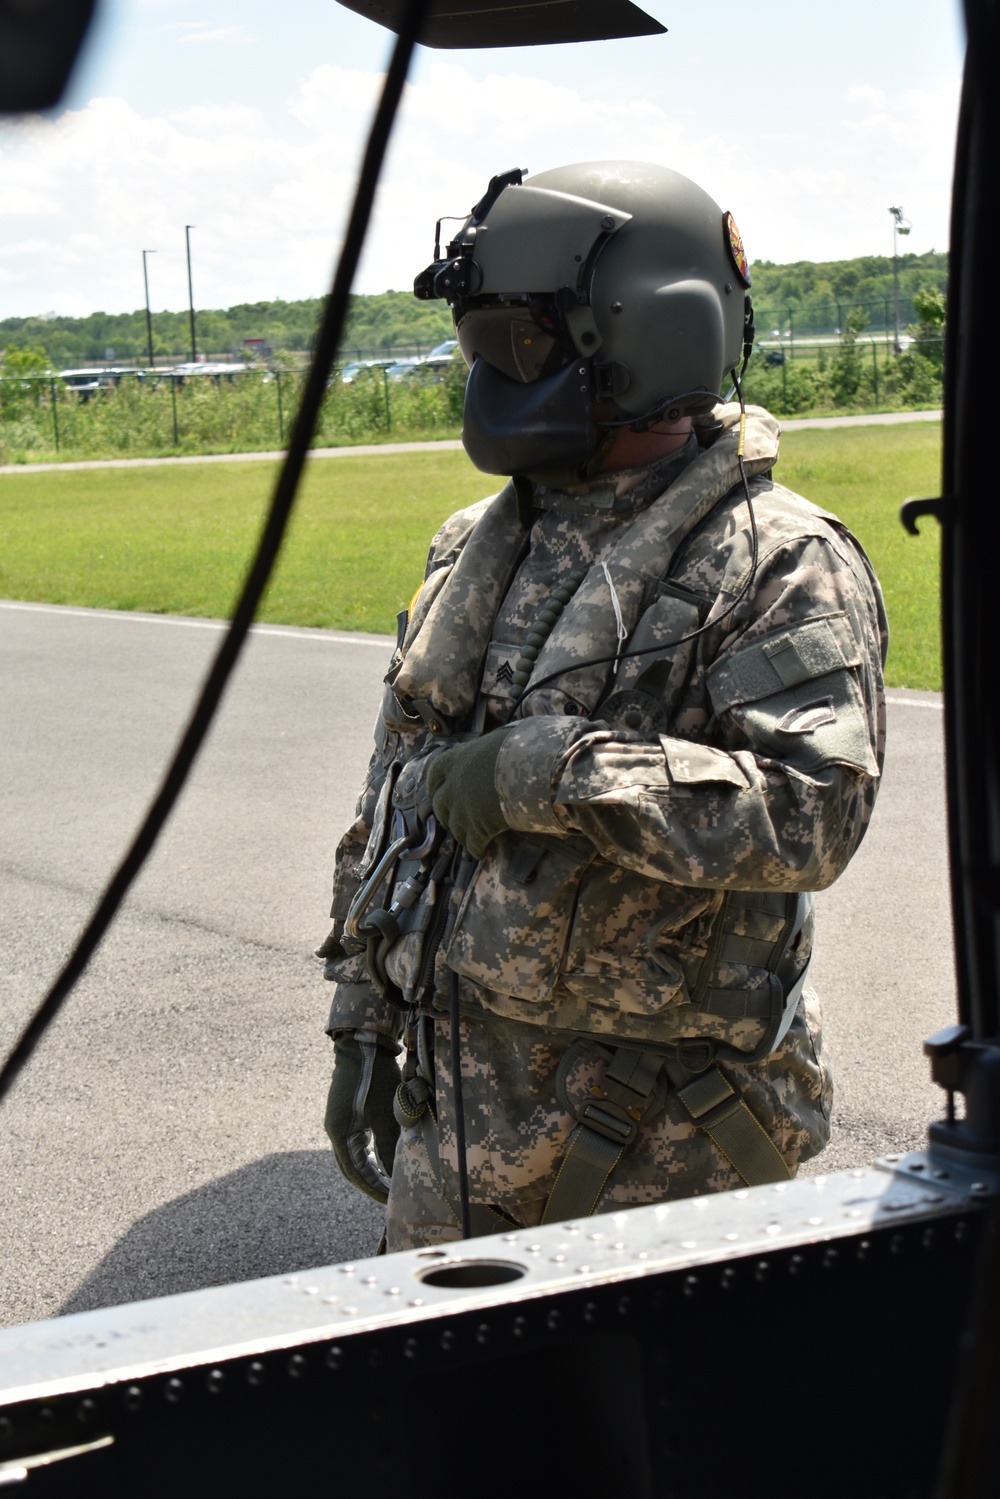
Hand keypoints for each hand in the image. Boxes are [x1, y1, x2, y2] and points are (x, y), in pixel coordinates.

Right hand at [324, 1030, 400, 1202]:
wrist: (363, 1042)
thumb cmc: (375, 1077)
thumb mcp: (385, 1113)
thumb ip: (388, 1146)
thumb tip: (394, 1176)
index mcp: (340, 1133)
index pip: (356, 1172)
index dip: (373, 1188)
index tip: (389, 1200)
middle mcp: (335, 1129)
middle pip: (350, 1167)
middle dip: (369, 1183)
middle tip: (389, 1196)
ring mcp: (339, 1120)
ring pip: (352, 1155)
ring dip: (368, 1170)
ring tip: (387, 1181)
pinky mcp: (347, 1111)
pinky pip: (355, 1142)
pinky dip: (368, 1154)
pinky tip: (381, 1156)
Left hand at [425, 727, 513, 858]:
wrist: (531, 770)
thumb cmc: (520, 747)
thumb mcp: (498, 739)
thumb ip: (487, 749)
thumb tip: (498, 745)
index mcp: (456, 761)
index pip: (434, 775)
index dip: (435, 785)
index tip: (436, 790)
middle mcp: (454, 786)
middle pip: (440, 805)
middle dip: (446, 813)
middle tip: (454, 817)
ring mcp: (463, 809)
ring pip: (454, 828)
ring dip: (461, 833)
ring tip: (470, 837)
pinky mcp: (478, 828)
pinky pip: (473, 844)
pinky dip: (477, 848)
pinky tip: (482, 851)